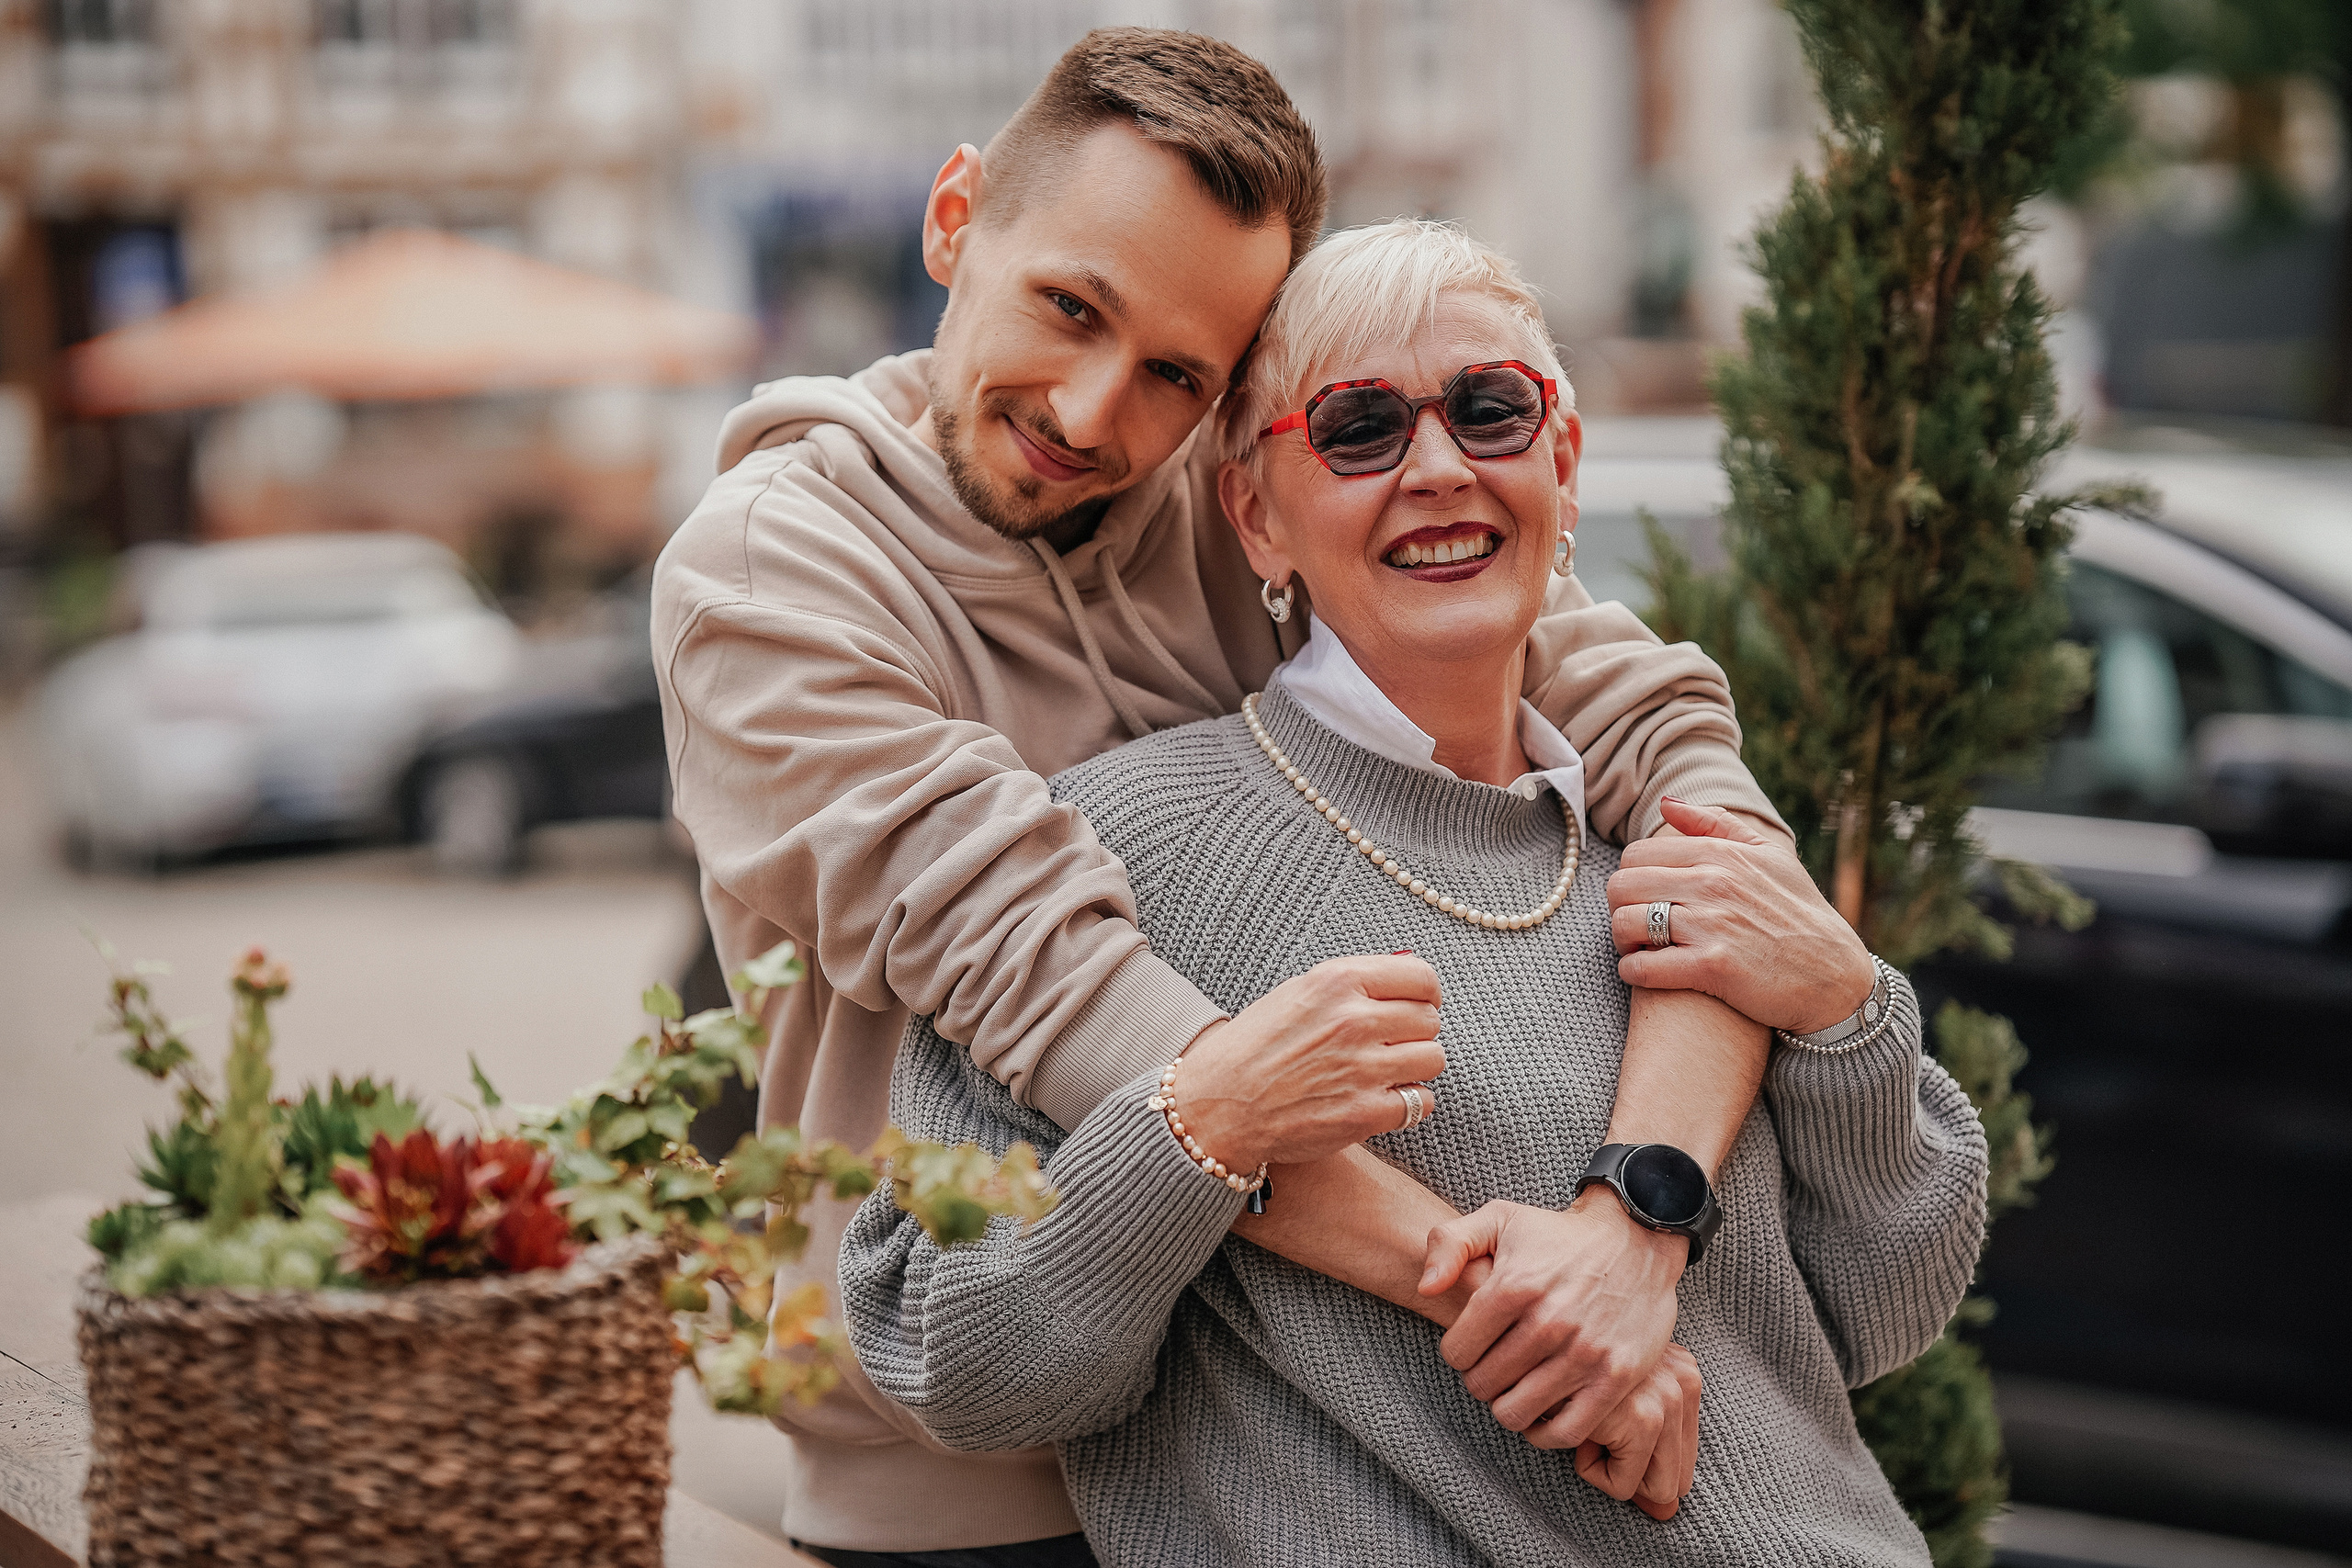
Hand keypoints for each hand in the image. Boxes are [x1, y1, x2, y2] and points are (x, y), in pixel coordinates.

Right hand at [1177, 955, 1444, 1170]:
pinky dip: (1408, 1104)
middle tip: (1392, 1044)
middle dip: (1416, 1032)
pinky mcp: (1364, 1112)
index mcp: (1336, 981)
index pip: (1421, 976)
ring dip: (1415, 1067)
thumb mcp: (1296, 995)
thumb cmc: (1253, 1048)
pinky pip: (1421, 1102)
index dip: (1426, 993)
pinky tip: (1382, 1101)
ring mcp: (1361, 1068)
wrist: (1216, 1106)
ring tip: (1387, 1073)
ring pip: (1432, 1059)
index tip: (1419, 1005)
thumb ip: (1351, 985)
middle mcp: (1353, 1020)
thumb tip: (1406, 974)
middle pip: (1430, 1019)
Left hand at [1419, 1192, 1687, 1449]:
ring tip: (1517, 1387)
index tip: (1474, 1346)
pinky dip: (1547, 1432)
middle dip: (1482, 1380)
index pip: (1456, 1352)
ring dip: (1510, 1406)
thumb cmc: (1557, 1235)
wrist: (1635, 1239)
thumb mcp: (1498, 1219)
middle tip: (1496, 1368)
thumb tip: (1425, 1290)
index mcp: (1512, 1286)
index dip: (1458, 1353)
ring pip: (1518, 1413)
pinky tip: (1545, 1410)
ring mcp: (1585, 1352)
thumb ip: (1447, 1244)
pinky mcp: (1616, 1376)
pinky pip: (1566, 1431)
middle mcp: (1548, 1322)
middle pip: (1484, 1385)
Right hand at [1574, 1342, 1701, 1519]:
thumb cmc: (1570, 1370)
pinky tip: (1575, 1429)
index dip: (1645, 1464)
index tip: (1613, 1438)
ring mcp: (1666, 1401)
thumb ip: (1651, 1450)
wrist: (1531, 1342)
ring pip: (1654, 1489)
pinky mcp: (1640, 1420)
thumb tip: (1666, 1515)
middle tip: (1602, 1439)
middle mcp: (1682, 1385)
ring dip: (1611, 1468)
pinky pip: (1622, 1484)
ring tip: (1587, 1430)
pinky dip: (1588, 1468)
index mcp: (1683, 1375)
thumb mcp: (1620, 1401)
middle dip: (1635, 1473)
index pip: (1685, 1459)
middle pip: (1678, 1482)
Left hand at [1606, 798, 1873, 1035]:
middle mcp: (1713, 884)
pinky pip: (1643, 966)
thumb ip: (1716, 823)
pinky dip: (1634, 972)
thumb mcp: (1770, 857)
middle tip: (1635, 926)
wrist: (1835, 978)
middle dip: (1620, 908)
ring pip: (1625, 923)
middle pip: (1621, 886)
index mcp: (1721, 854)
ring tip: (1638, 948)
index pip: (1636, 855)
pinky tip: (1644, 973)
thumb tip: (1667, 804)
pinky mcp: (1714, 967)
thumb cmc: (1798, 915)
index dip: (1631, 879)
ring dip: (1622, 941)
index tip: (1644, 898)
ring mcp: (1712, 925)